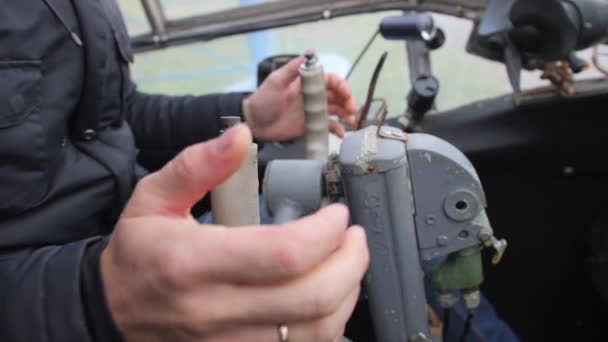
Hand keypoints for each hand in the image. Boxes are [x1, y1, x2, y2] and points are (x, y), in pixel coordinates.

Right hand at [101, 124, 369, 341]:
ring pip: (316, 331)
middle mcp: (214, 311)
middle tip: (354, 236)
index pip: (283, 254)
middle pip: (311, 298)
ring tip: (347, 261)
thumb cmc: (139, 252)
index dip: (325, 232)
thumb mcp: (153, 197)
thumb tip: (241, 136)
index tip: (337, 214)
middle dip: (350, 262)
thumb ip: (198, 164)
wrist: (115, 309)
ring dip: (347, 292)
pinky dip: (330, 320)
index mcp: (192, 263)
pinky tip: (329, 294)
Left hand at [243, 56, 357, 140]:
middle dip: (348, 102)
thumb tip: (309, 53)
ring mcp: (313, 111)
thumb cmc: (263, 100)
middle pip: (338, 96)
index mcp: (307, 83)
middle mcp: (313, 96)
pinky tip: (340, 133)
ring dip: (346, 115)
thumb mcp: (275, 82)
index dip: (342, 86)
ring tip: (351, 122)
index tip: (346, 95)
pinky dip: (336, 129)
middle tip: (352, 111)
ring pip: (336, 111)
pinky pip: (327, 126)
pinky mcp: (310, 126)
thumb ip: (292, 69)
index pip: (331, 81)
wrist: (253, 123)